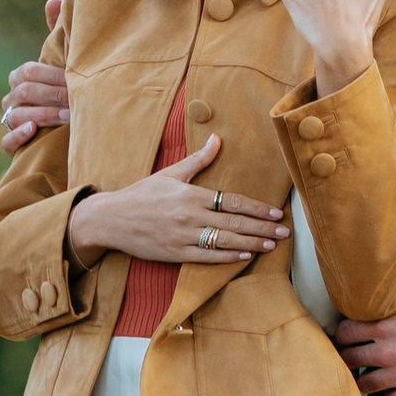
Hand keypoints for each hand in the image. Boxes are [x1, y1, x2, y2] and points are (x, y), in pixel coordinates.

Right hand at [3, 0, 70, 150]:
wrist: (73, 131)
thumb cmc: (67, 90)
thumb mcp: (64, 63)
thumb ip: (58, 34)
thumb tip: (53, 0)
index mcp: (22, 77)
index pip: (28, 71)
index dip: (50, 75)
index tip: (74, 79)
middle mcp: (13, 98)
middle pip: (23, 92)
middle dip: (52, 95)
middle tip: (76, 100)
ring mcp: (10, 121)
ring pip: (16, 115)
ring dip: (43, 114)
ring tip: (67, 117)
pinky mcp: (13, 145)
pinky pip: (6, 141)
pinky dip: (18, 135)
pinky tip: (34, 130)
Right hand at [68, 134, 288, 271]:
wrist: (111, 219)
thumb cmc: (141, 194)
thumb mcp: (170, 174)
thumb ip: (198, 160)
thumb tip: (217, 139)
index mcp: (190, 194)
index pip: (232, 201)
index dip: (257, 209)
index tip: (276, 213)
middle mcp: (189, 216)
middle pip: (234, 223)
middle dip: (262, 228)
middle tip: (284, 232)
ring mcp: (183, 237)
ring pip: (224, 241)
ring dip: (252, 243)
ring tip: (271, 245)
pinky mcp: (175, 254)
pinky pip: (207, 256)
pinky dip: (228, 257)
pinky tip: (245, 256)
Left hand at [336, 283, 395, 395]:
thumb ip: (394, 292)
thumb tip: (378, 283)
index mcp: (384, 326)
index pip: (344, 334)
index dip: (345, 334)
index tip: (349, 336)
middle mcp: (387, 352)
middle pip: (350, 360)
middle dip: (350, 357)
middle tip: (356, 356)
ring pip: (365, 385)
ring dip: (367, 379)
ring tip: (372, 374)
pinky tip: (394, 388)